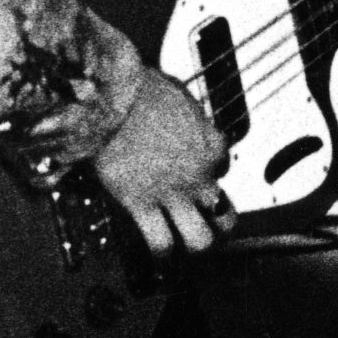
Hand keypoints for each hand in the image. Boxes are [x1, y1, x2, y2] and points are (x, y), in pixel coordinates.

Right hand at [90, 69, 229, 258]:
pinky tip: (158, 248)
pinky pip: (160, 241)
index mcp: (210, 145)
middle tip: (209, 225)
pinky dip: (161, 250)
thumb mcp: (180, 96)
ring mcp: (171, 193)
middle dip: (219, 225)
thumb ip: (188, 117)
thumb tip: (184, 120)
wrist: (113, 96)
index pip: (224, 165)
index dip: (212, 169)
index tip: (197, 167)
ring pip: (200, 240)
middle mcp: (198, 175)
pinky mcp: (141, 203)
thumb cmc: (141, 88)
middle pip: (225, 215)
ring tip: (186, 243)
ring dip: (195, 243)